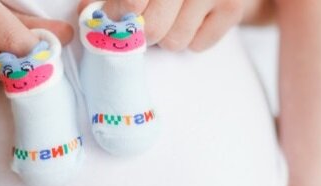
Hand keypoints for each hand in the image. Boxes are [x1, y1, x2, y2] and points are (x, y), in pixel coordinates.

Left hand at [80, 0, 245, 50]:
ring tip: (172, 16)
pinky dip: (192, 38)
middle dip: (143, 30)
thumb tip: (88, 16)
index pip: (131, 3)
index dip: (117, 15)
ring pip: (174, 42)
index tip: (115, 16)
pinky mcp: (233, 8)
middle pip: (151, 30)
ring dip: (167, 36)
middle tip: (146, 17)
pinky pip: (198, 45)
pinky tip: (194, 18)